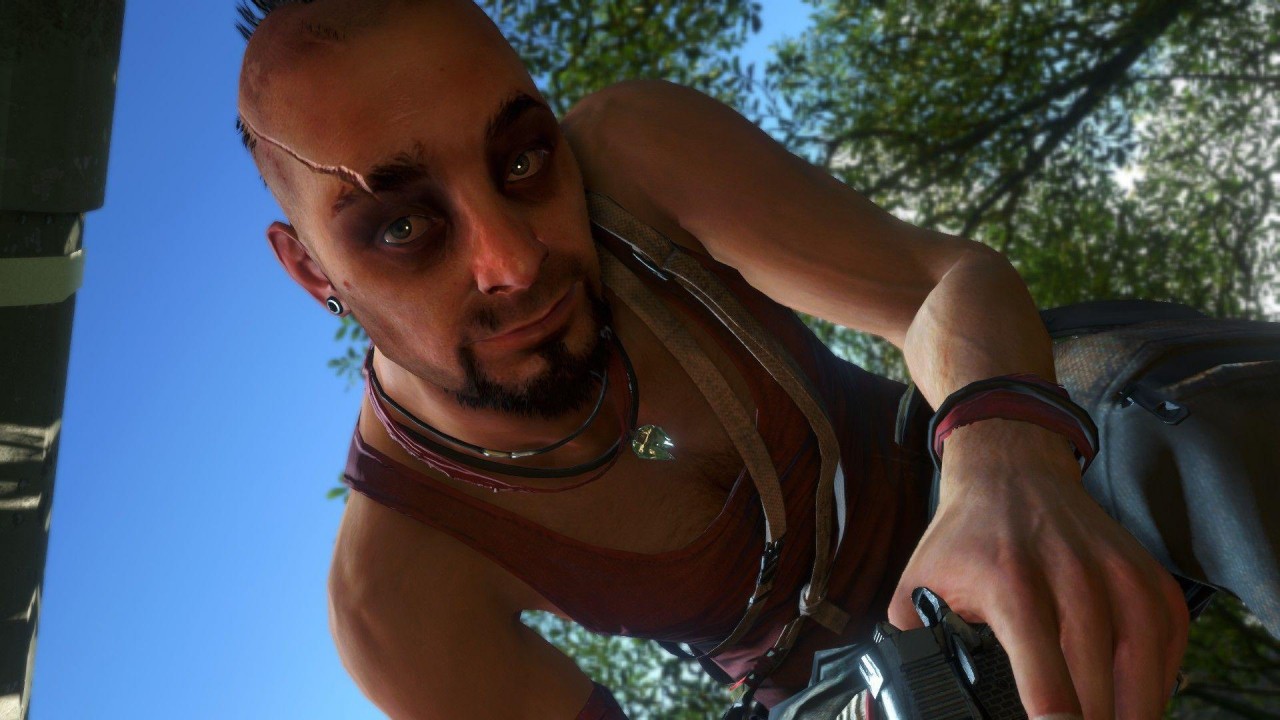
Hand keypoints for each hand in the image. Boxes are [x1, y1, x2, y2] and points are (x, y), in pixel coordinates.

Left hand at [887, 419, 1189, 718]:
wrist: (1011, 467)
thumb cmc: (966, 534)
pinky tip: (1134, 699)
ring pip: (1143, 669)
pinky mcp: (1147, 575)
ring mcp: (1117, 575)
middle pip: (1096, 684)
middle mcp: (1071, 578)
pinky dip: (1158, 680)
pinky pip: (1168, 643)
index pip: (1044, 675)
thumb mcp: (919, 582)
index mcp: (1010, 585)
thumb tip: (900, 694)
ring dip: (1129, 710)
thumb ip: (911, 642)